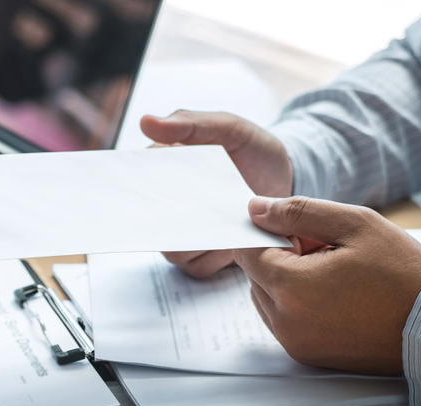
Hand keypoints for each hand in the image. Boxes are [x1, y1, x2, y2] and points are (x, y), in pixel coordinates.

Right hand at [141, 110, 293, 278]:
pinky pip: (197, 267)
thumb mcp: (228, 128)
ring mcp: (183, 236)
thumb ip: (190, 123)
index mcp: (162, 174)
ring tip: (229, 223)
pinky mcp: (202, 258)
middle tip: (201, 210)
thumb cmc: (252, 151)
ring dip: (200, 240)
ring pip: (173, 251)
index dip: (139, 191)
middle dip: (174, 221)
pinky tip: (236, 240)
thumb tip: (145, 122)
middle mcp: (167, 209)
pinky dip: (216, 257)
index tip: (160, 191)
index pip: (136, 186)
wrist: (284, 180)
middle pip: (152, 226)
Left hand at [233, 196, 420, 374]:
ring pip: (267, 299)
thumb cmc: (404, 274)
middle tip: (328, 251)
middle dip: (280, 257)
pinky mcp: (307, 356)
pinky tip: (336, 296)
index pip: (248, 252)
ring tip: (334, 274)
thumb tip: (256, 208)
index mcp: (291, 288)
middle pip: (255, 277)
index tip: (302, 228)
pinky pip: (284, 321)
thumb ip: (299, 212)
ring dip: (287, 281)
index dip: (271, 233)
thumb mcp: (355, 224)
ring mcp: (295, 343)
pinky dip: (297, 304)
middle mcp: (285, 322)